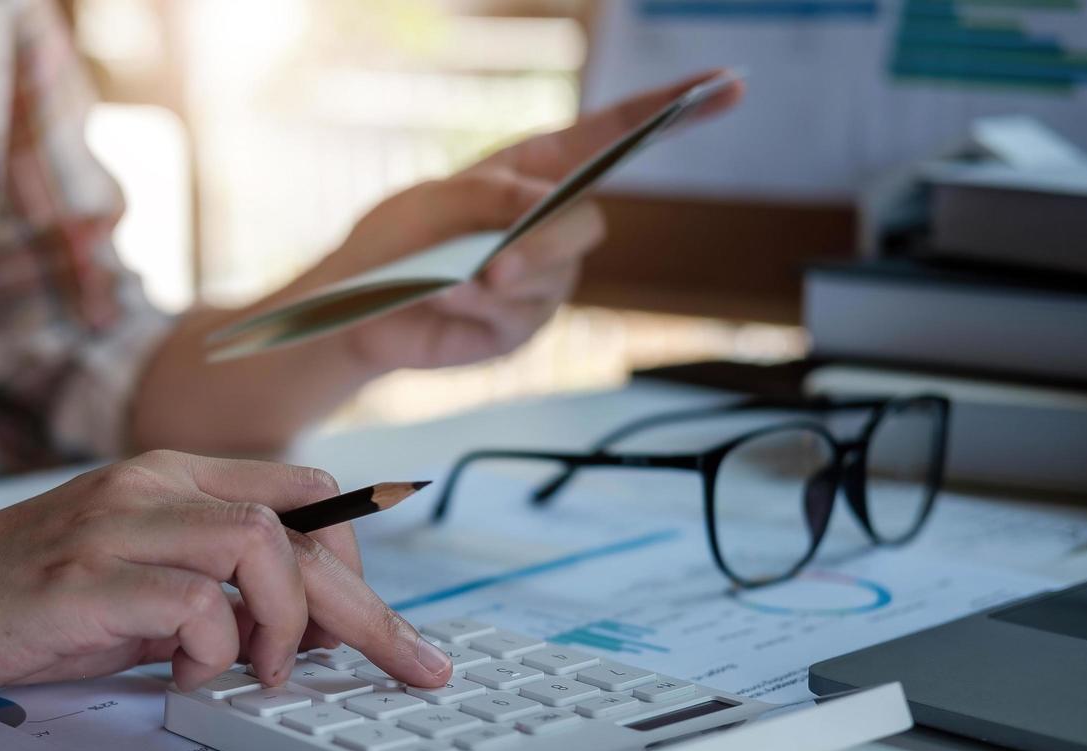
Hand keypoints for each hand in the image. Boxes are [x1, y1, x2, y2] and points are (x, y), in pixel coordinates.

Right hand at [0, 451, 452, 703]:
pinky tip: (190, 673)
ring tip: (264, 674)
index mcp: (169, 478)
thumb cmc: (13, 600)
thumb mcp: (130, 590)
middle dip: (369, 608)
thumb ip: (208, 595)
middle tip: (409, 666)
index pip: (303, 492)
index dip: (357, 557)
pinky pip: (189, 602)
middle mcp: (150, 487)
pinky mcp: (77, 580)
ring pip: (259, 546)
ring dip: (287, 622)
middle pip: (302, 525)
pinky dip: (214, 647)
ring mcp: (113, 527)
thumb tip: (299, 632)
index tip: (384, 623)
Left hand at [308, 70, 743, 370]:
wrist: (358, 306)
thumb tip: (543, 208)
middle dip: (543, 245)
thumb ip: (494, 196)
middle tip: (494, 264)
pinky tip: (444, 300)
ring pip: (553, 279)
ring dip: (499, 281)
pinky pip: (518, 319)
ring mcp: (540, 281)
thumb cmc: (396, 238)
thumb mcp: (438, 198)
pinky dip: (478, 309)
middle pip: (585, 227)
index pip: (615, 134)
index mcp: (538, 170)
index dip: (671, 110)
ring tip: (447, 282)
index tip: (728, 84)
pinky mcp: (519, 329)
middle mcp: (548, 225)